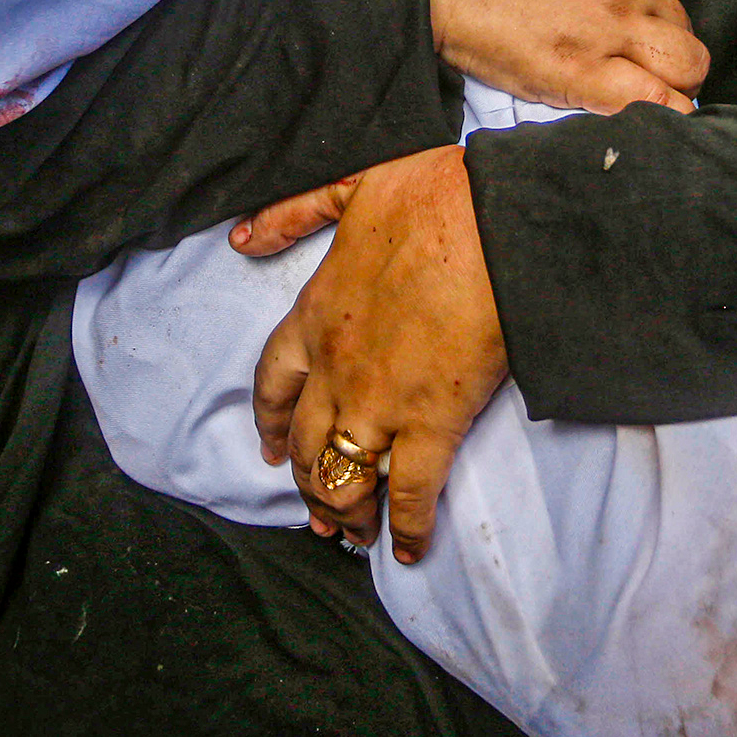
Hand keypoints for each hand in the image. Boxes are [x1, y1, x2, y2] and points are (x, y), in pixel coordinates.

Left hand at [251, 145, 504, 563]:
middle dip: (307, 481)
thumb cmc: (431, 196)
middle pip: (305, 443)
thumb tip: (242, 236)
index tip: (271, 448)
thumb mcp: (347, 186)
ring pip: (344, 475)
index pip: (273, 384)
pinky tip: (410, 549)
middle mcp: (336, 369)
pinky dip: (408, 527)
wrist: (494, 220)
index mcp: (314, 316)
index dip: (269, 422)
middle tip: (316, 508)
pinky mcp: (432, 421)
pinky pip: (411, 492)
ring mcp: (380, 400)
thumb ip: (292, 213)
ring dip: (344, 511)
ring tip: (350, 535)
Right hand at [422, 0, 707, 114]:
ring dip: (676, 85)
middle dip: (672, 54)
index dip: (646, 16)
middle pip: (684, 34)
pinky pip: (653, 104)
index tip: (623, 32)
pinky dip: (664, 114)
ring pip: (684, 71)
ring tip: (647, 97)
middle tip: (639, 69)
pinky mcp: (579, 77)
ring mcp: (606, 34)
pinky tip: (652, 121)